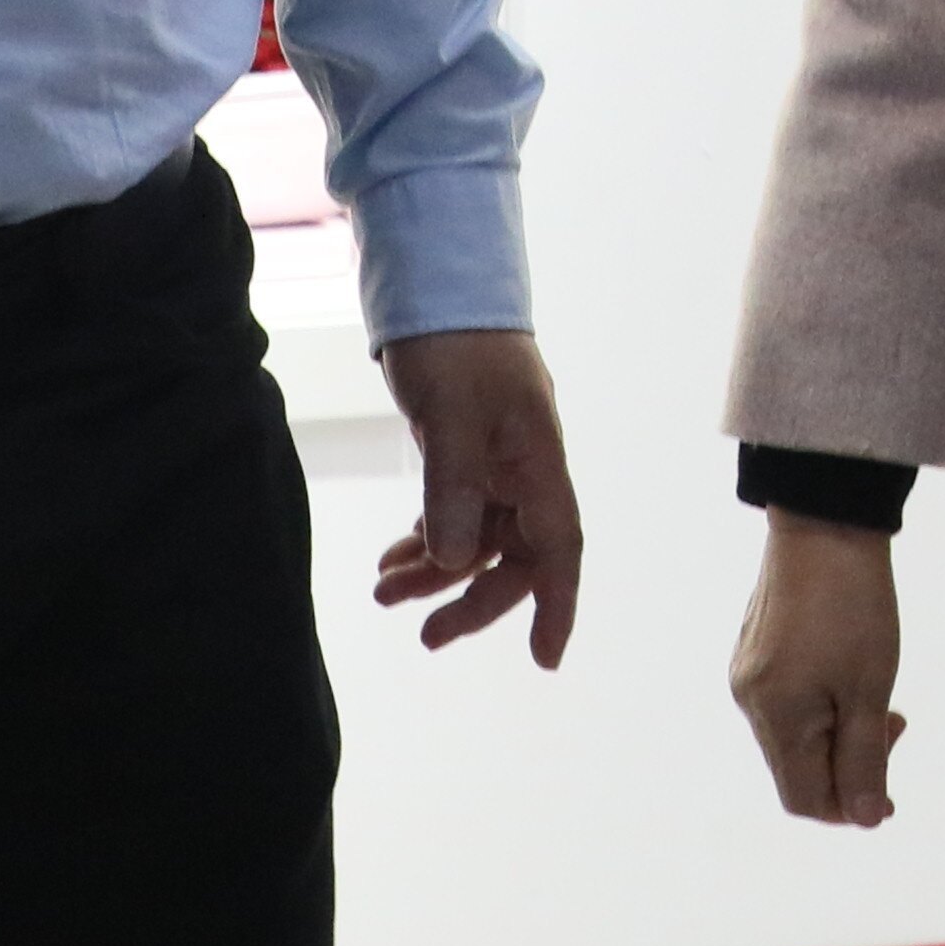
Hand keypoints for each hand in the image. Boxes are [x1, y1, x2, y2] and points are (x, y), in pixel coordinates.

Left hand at [372, 328, 584, 665]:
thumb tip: (458, 563)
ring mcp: (496, 460)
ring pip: (479, 538)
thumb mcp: (451, 416)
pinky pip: (456, 513)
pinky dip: (428, 540)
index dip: (556, 605)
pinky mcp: (466, 451)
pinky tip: (394, 558)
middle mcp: (525, 468)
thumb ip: (455, 490)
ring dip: (438, 572)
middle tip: (425, 636)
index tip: (543, 659)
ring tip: (385, 595)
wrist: (438, 286)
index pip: (560, 548)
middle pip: (516, 555)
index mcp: (539, 462)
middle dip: (474, 599)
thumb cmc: (454, 347)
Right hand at [729, 513, 909, 824]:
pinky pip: (789, 701)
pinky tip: (851, 673)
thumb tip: (864, 820)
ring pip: (795, 734)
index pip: (804, 799)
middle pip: (797, 769)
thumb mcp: (870, 687)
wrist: (825, 518)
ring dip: (838, 733)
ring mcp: (749, 671)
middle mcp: (750, 701)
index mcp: (774, 718)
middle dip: (848, 766)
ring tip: (878, 696)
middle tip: (896, 724)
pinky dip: (823, 705)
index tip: (891, 796)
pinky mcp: (757, 647)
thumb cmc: (853, 603)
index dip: (849, 809)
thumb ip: (865, 759)